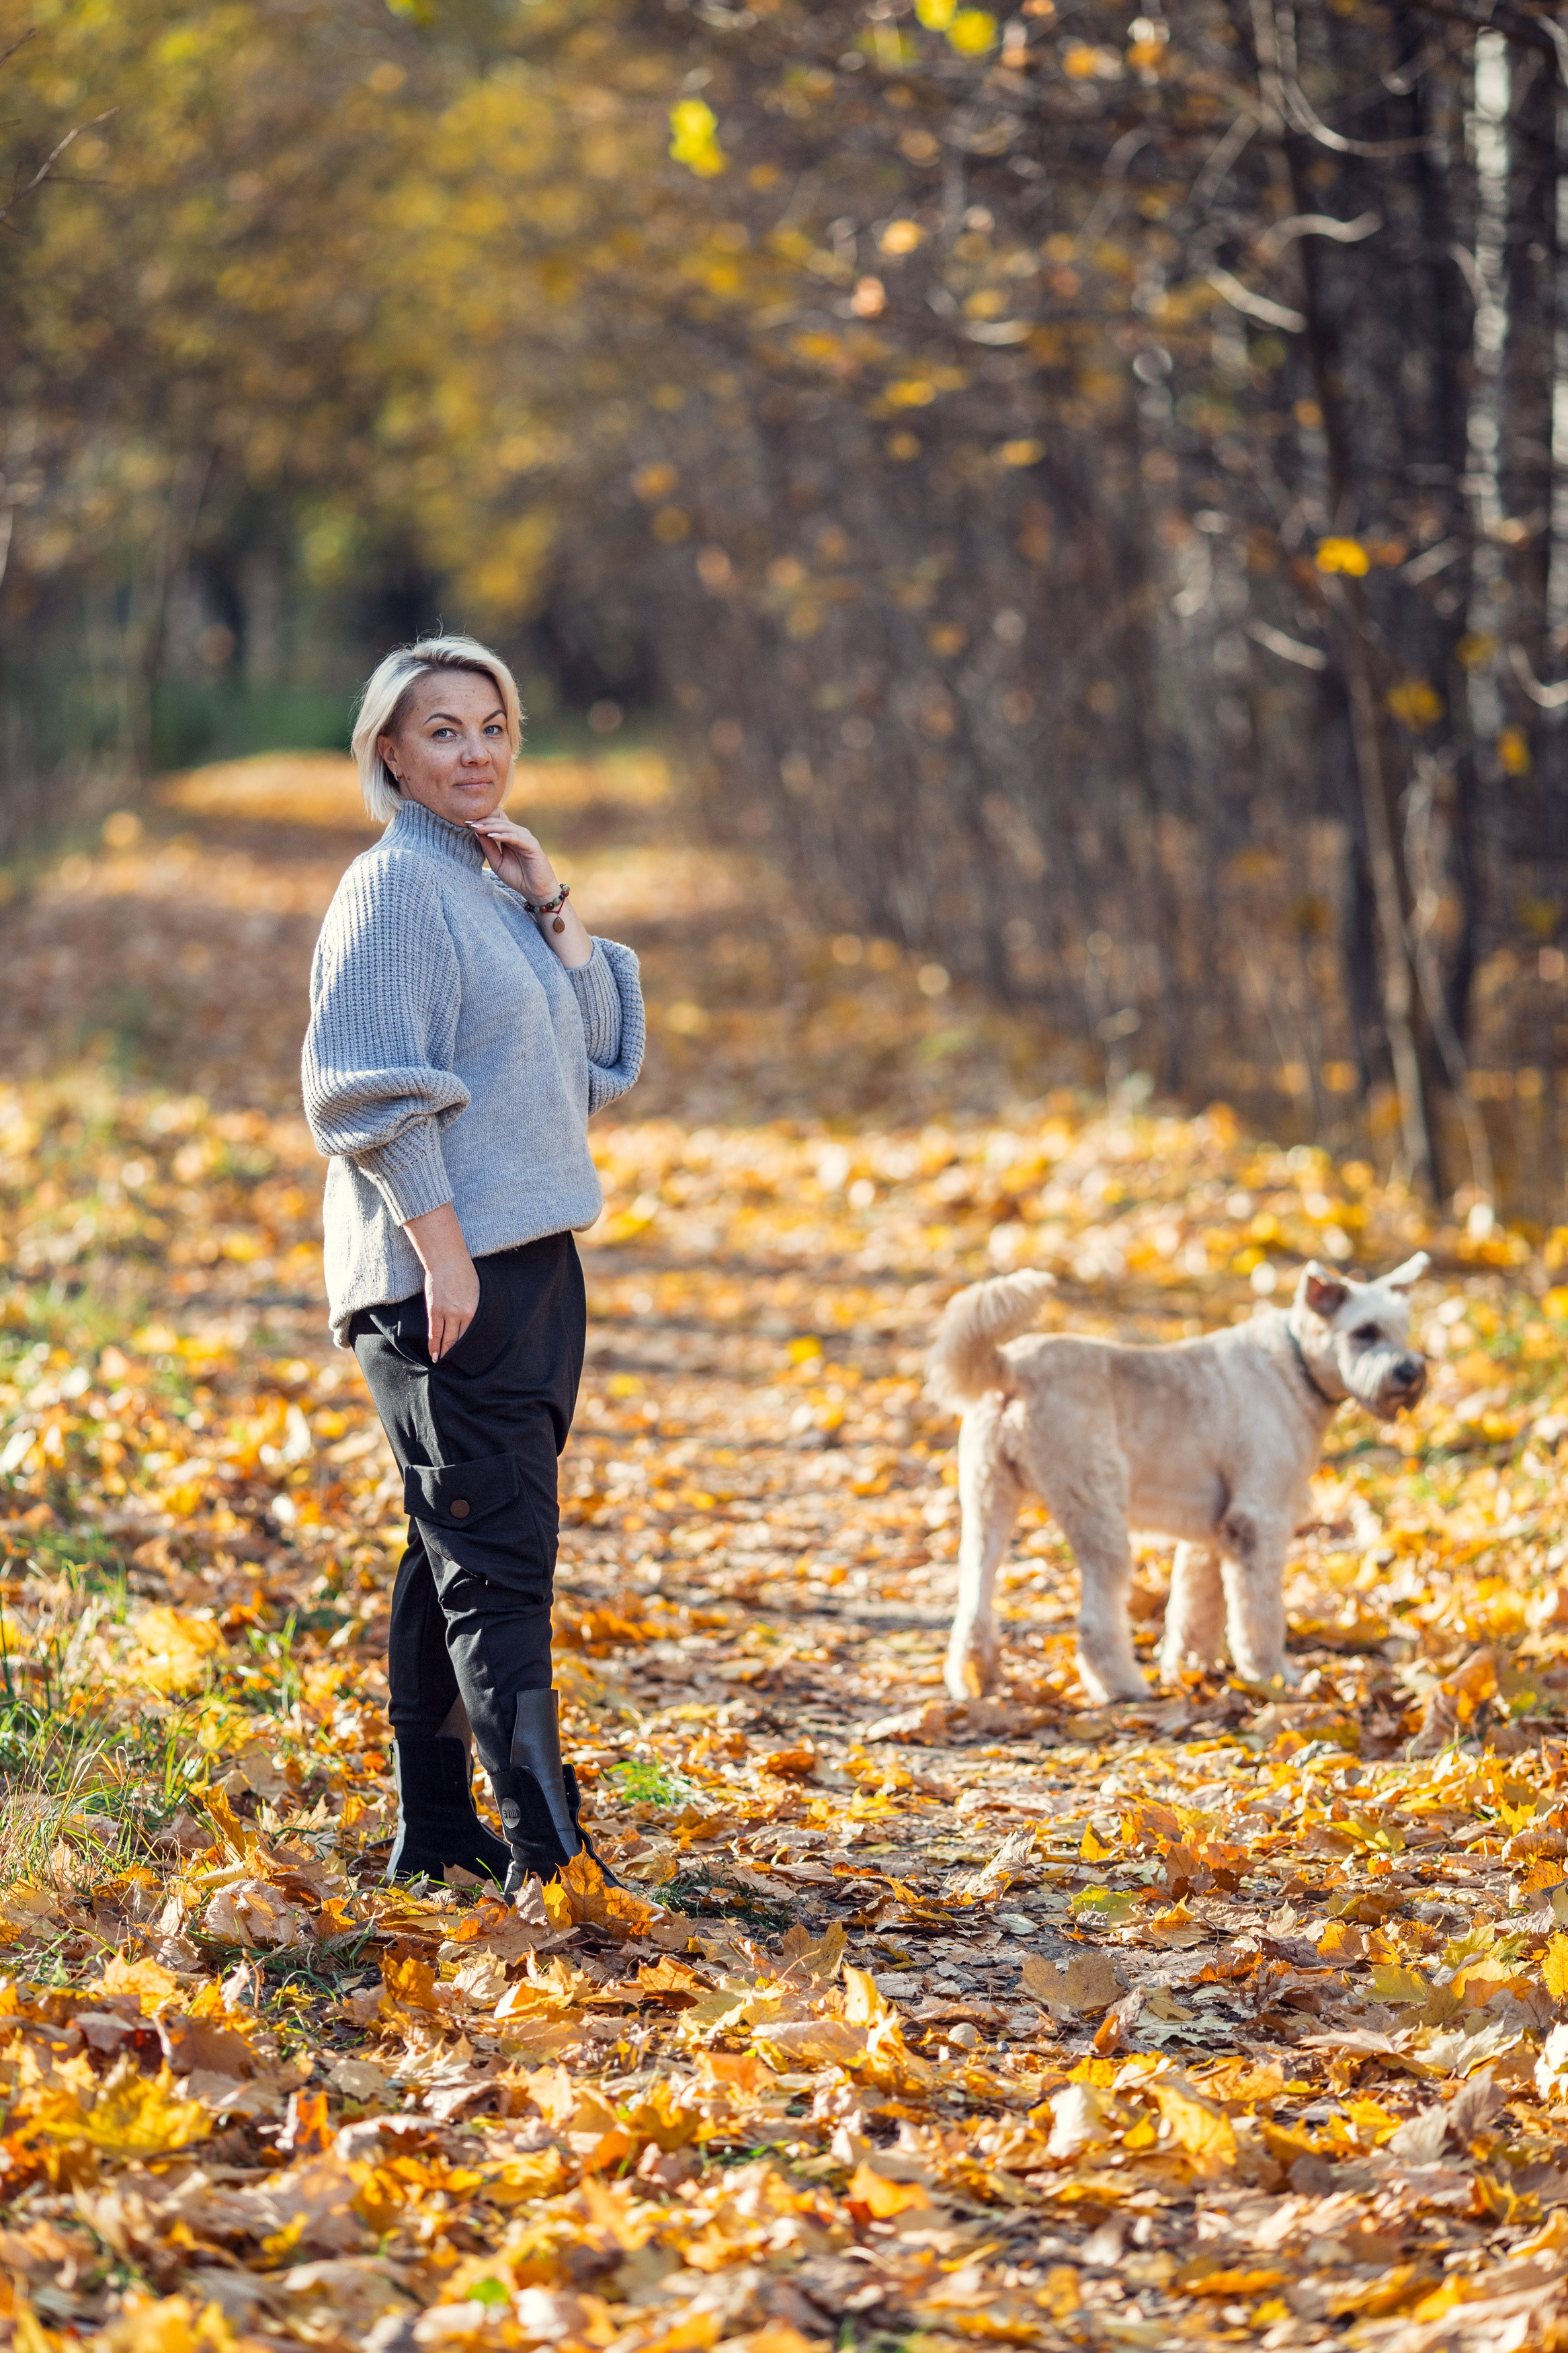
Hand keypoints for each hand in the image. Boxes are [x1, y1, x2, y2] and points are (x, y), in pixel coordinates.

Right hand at [402, 1202, 478, 1361]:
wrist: (448, 1261)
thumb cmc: (464, 1274)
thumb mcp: (477, 1292)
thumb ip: (475, 1309)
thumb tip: (474, 1322)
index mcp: (476, 1311)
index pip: (474, 1336)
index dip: (471, 1350)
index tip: (472, 1360)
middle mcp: (463, 1315)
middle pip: (461, 1341)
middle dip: (460, 1356)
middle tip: (459, 1368)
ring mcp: (447, 1314)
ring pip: (447, 1340)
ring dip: (446, 1354)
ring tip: (445, 1365)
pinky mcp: (434, 1311)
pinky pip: (434, 1333)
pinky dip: (434, 1345)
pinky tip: (435, 1355)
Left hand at [468, 813, 558, 902]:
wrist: (536, 892)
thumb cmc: (518, 878)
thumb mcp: (497, 862)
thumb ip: (488, 847)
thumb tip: (475, 832)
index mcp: (510, 836)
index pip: (496, 820)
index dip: (482, 819)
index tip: (466, 822)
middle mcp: (518, 833)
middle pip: (499, 820)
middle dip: (483, 821)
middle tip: (468, 823)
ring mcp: (526, 838)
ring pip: (506, 827)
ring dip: (490, 827)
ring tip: (477, 828)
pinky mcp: (532, 845)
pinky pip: (516, 837)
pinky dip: (503, 836)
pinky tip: (492, 837)